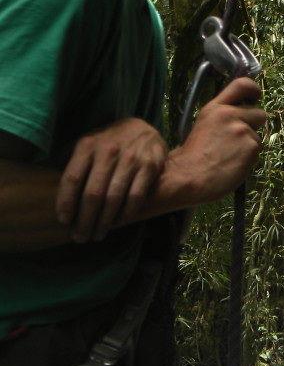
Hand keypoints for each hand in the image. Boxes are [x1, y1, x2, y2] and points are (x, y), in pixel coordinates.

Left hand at [57, 118, 166, 242]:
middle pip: (93, 193)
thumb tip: (51, 185)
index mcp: (87, 145)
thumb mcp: (88, 143)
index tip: (64, 221)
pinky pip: (136, 196)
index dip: (66, 202)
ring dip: (105, 221)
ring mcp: (131, 159)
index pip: (72, 178)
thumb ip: (74, 161)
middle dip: (85, 219)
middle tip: (80, 237)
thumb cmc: (110, 141)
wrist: (144, 129)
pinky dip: (127, 212)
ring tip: (98, 235)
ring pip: (114, 198)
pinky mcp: (149, 167)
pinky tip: (118, 222)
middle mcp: (108, 151)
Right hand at [166, 77, 266, 205]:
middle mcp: (230, 115)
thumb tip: (242, 115)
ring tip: (229, 156)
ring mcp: (242, 131)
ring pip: (258, 137)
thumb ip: (222, 117)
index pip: (241, 85)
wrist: (188, 177)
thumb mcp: (204, 125)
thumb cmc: (193, 157)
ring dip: (249, 147)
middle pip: (259, 113)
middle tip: (239, 139)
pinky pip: (258, 153)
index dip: (254, 89)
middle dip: (254, 126)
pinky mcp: (251, 148)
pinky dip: (249, 161)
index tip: (256, 95)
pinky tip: (232, 165)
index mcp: (215, 108)